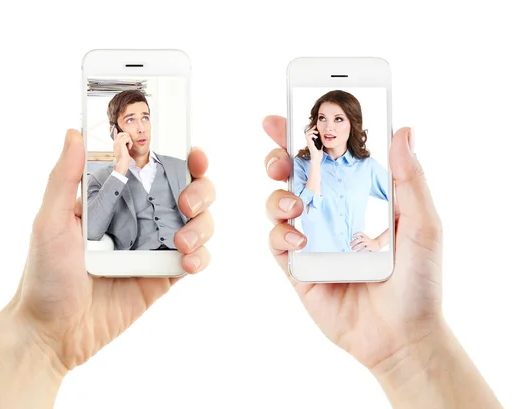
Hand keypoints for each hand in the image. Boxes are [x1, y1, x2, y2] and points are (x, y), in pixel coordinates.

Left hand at [5, 129, 214, 374]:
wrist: (54, 331)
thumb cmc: (45, 274)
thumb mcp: (49, 221)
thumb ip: (65, 177)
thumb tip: (75, 132)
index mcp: (118, 198)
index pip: (157, 167)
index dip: (182, 157)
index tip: (193, 154)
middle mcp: (142, 217)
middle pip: (190, 191)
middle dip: (201, 190)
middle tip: (186, 203)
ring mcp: (155, 247)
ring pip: (200, 223)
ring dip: (203, 225)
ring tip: (182, 242)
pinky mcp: (164, 276)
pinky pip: (196, 259)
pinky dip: (202, 257)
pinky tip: (188, 262)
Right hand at [264, 116, 442, 374]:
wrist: (400, 336)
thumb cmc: (418, 281)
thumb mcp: (423, 224)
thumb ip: (409, 178)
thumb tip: (403, 130)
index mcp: (359, 197)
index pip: (329, 157)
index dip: (306, 134)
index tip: (288, 114)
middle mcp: (331, 213)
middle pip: (294, 174)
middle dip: (279, 157)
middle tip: (279, 156)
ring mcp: (312, 239)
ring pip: (278, 203)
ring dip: (278, 196)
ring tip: (295, 204)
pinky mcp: (297, 267)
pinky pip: (276, 241)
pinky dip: (281, 233)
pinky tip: (299, 238)